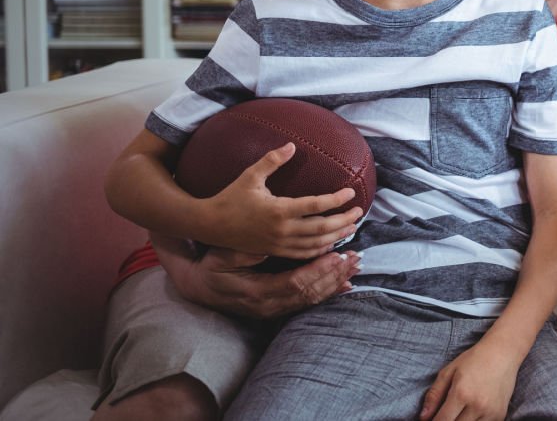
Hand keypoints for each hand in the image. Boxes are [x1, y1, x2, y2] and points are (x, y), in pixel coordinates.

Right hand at [163, 242, 359, 319]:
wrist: (198, 287)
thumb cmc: (211, 265)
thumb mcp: (222, 254)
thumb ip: (243, 252)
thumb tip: (265, 249)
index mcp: (256, 291)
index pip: (295, 282)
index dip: (319, 270)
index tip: (339, 255)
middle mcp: (267, 305)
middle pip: (309, 293)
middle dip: (334, 276)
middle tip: (355, 259)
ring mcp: (272, 310)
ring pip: (310, 299)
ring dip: (335, 283)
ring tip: (355, 267)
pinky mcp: (276, 310)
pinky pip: (305, 303)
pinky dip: (327, 293)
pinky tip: (344, 285)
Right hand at [205, 142, 364, 258]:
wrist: (208, 225)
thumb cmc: (229, 197)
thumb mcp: (250, 176)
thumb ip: (272, 160)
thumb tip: (292, 145)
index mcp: (278, 210)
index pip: (315, 205)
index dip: (336, 200)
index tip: (351, 193)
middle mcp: (281, 229)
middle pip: (321, 228)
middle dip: (343, 220)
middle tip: (360, 212)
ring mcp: (278, 243)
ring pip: (315, 244)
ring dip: (336, 237)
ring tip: (352, 227)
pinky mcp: (274, 251)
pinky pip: (302, 254)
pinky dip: (320, 250)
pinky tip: (331, 244)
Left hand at [418, 341, 518, 420]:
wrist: (503, 352)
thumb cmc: (474, 359)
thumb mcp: (449, 372)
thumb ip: (434, 395)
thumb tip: (423, 417)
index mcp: (461, 393)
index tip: (432, 419)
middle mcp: (477, 405)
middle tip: (446, 414)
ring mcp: (490, 412)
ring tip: (460, 411)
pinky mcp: (500, 415)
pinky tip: (472, 412)